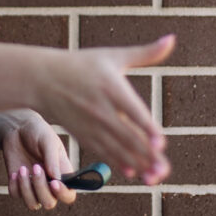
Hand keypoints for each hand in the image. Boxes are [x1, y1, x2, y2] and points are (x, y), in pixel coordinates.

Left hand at [0, 110, 77, 210]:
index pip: (69, 195)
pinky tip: (15, 171)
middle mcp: (49, 184)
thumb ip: (52, 158)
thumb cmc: (38, 132)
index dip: (63, 194)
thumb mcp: (48, 140)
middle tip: (36, 166)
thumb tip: (56, 177)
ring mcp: (33, 186)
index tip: (53, 182)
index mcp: (62, 174)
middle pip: (49, 203)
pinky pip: (16, 195)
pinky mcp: (18, 184)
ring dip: (26, 188)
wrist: (18, 128)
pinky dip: (14, 185)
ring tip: (22, 169)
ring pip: (33, 204)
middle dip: (40, 188)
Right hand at [34, 34, 174, 182]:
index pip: (131, 110)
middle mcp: (101, 108)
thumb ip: (145, 53)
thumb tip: (172, 39)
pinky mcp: (83, 134)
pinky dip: (117, 163)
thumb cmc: (82, 64)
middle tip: (164, 169)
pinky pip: (103, 152)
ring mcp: (91, 124)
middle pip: (127, 134)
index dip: (146, 127)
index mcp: (110, 87)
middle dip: (146, 154)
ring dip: (136, 164)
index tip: (161, 142)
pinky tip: (132, 173)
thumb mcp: (112, 56)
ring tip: (155, 177)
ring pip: (116, 148)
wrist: (43, 79)